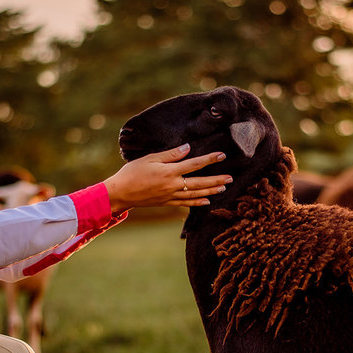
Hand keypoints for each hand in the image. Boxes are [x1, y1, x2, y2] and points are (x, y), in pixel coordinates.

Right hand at [104, 144, 231, 213]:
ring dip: (211, 191)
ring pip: (195, 194)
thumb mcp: (150, 158)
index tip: (221, 155)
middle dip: (216, 180)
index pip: (194, 164)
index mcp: (169, 172)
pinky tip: (207, 201)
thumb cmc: (132, 172)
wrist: (121, 193)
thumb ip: (170, 154)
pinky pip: (186, 203)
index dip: (209, 159)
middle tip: (230, 177)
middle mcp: (173, 185)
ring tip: (223, 187)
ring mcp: (171, 196)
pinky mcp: (167, 202)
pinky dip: (197, 202)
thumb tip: (187, 148)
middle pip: (200, 182)